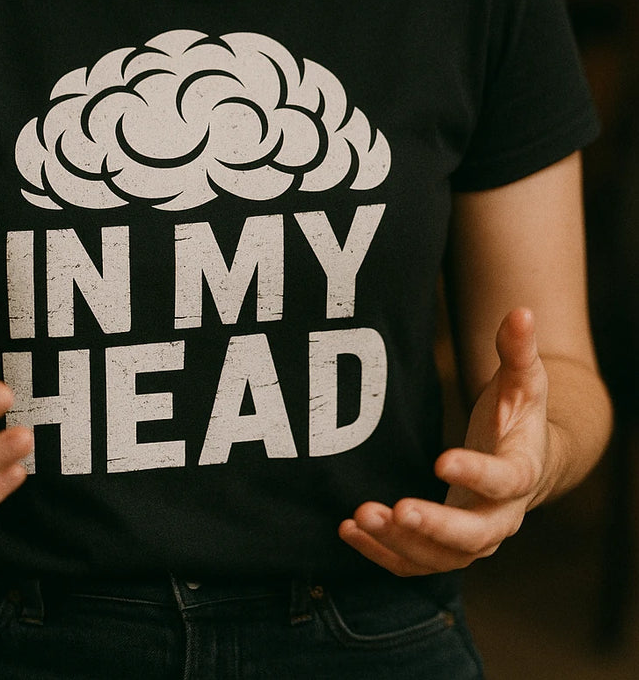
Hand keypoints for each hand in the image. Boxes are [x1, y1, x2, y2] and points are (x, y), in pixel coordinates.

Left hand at [338, 308, 556, 575]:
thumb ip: (517, 349)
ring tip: (360, 516)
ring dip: (399, 541)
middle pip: (473, 537)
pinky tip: (348, 530)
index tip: (441, 458)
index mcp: (521, 473)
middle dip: (434, 526)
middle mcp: (500, 517)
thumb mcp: (523, 379)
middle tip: (397, 508)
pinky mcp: (443, 546)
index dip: (475, 473)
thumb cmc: (518, 415)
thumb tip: (520, 311)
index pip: (504, 481)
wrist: (523, 460)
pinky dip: (381, 553)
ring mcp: (471, 539)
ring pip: (439, 556)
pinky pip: (414, 561)